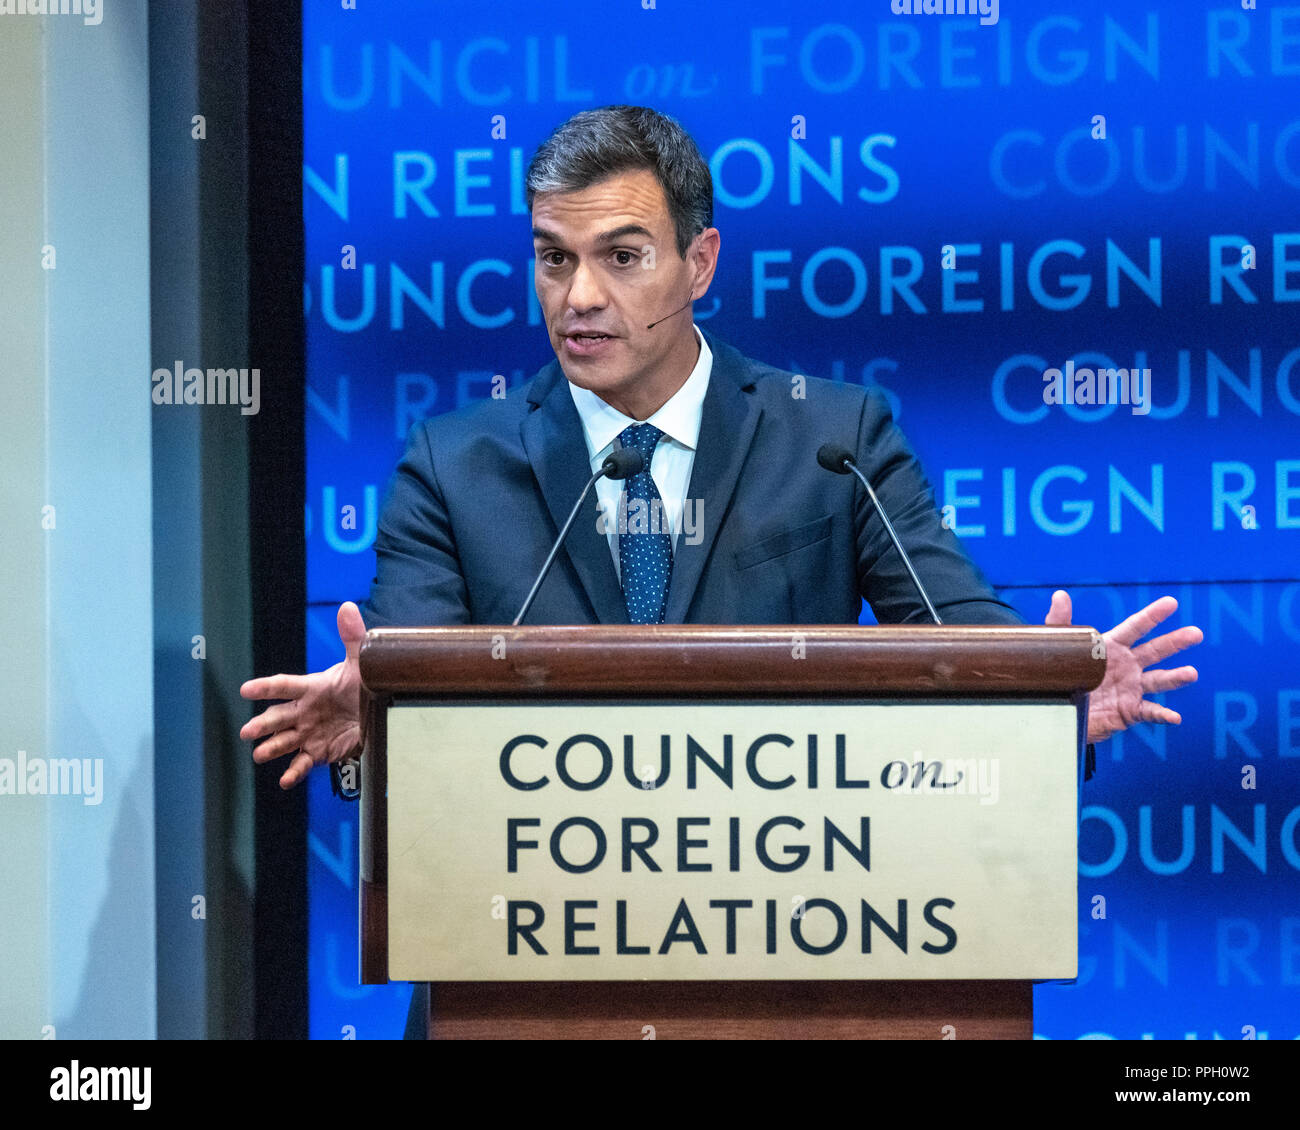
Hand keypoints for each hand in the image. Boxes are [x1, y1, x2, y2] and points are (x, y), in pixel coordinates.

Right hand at [240, 601, 366, 788]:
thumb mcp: (361, 662)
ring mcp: (310, 733)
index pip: (284, 686)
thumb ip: (353, 637)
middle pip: (278, 717)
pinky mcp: (319, 752)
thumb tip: (347, 607)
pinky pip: (302, 763)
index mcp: (312, 688)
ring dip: (271, 748)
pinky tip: (285, 780)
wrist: (379, 712)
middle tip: (248, 731)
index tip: (245, 688)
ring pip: (284, 741)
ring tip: (259, 755)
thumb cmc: (365, 684)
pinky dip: (293, 772)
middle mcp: (305, 712)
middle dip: (262, 724)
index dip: (265, 686)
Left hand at [1044, 590, 1202, 744]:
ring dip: (1176, 678)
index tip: (1171, 603)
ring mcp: (1131, 688)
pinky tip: (1174, 716)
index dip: (1152, 615)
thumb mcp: (1061, 648)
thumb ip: (1060, 622)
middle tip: (1196, 633)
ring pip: (1158, 680)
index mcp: (1112, 647)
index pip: (1135, 628)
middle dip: (1175, 642)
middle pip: (1155, 651)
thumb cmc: (1064, 675)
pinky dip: (1163, 715)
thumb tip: (1060, 595)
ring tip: (1191, 673)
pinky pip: (1150, 712)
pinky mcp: (1130, 710)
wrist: (1061, 710)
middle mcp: (1127, 665)